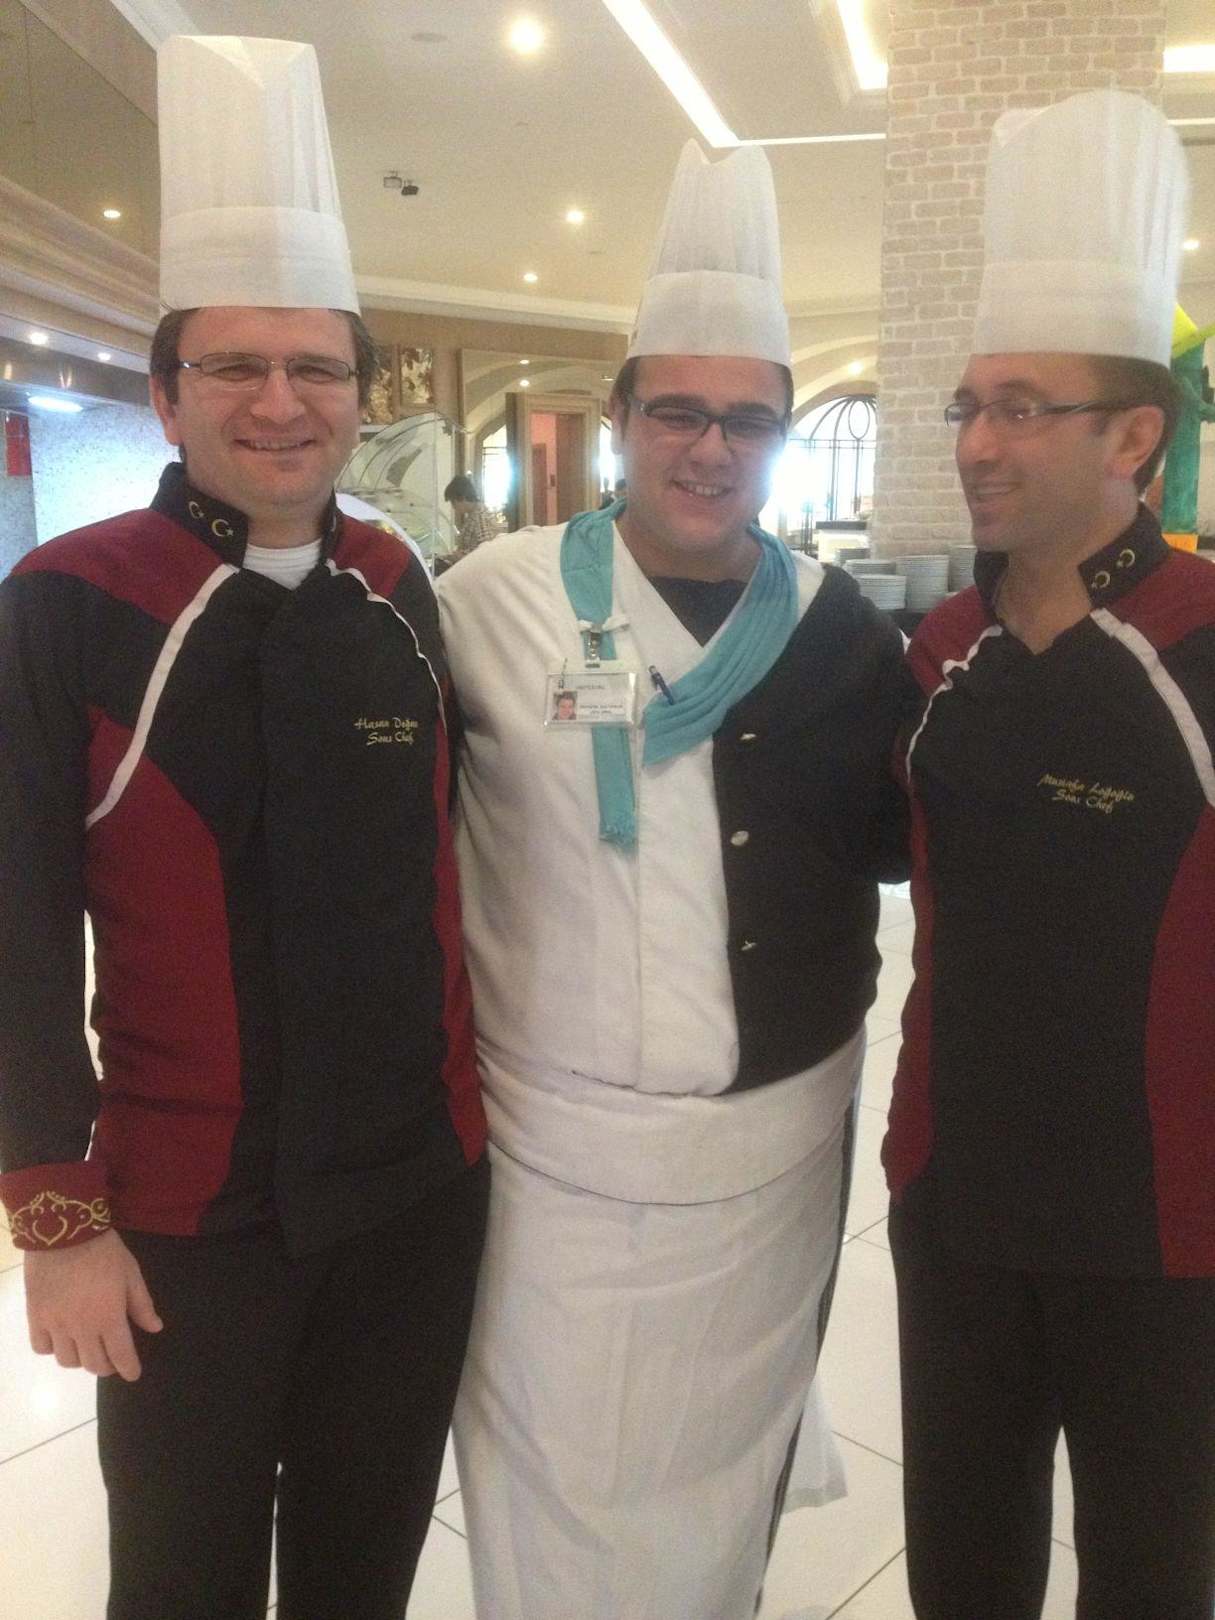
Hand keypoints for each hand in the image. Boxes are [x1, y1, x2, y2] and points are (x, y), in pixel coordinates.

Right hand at [24, 1230, 161, 1380]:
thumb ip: (142, 1304)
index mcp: (109, 1317)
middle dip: (107, 1366)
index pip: (121, 1355)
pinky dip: (52, 1349)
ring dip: (80, 1360)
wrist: (64, 1232)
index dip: (128, 1369)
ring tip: (87, 1347)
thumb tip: (155, 1328)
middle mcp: (82, 1328)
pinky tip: (61, 1338)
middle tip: (112, 1358)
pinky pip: (41, 1348)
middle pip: (93, 1364)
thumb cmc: (103, 1251)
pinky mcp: (36, 1317)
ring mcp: (56, 1325)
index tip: (133, 1373)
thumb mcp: (131, 1273)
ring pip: (67, 1360)